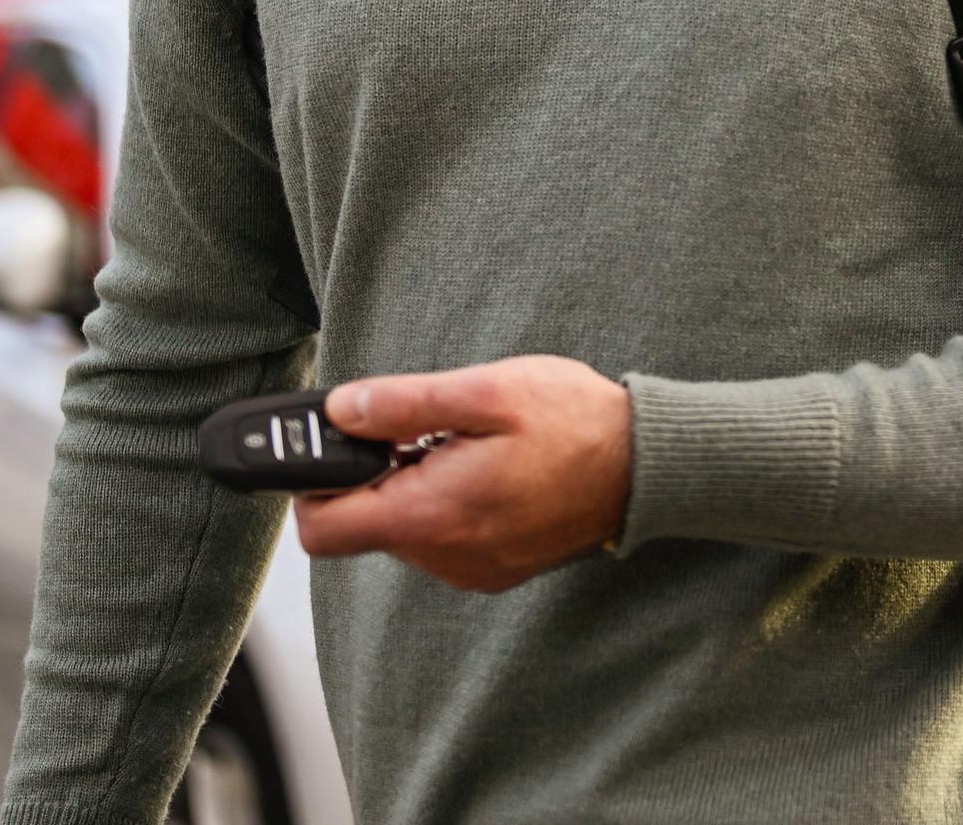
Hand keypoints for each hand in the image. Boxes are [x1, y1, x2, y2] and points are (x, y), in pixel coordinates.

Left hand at [293, 355, 633, 592]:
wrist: (649, 467)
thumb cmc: (577, 424)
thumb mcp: (490, 392)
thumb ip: (405, 403)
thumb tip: (340, 410)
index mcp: (433, 513)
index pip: (322, 528)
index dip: (313, 483)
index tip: (335, 445)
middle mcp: (445, 556)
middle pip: (363, 525)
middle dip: (377, 474)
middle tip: (421, 428)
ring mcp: (470, 569)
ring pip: (404, 531)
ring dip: (415, 488)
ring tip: (465, 444)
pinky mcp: (493, 570)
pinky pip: (442, 540)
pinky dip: (447, 505)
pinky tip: (487, 470)